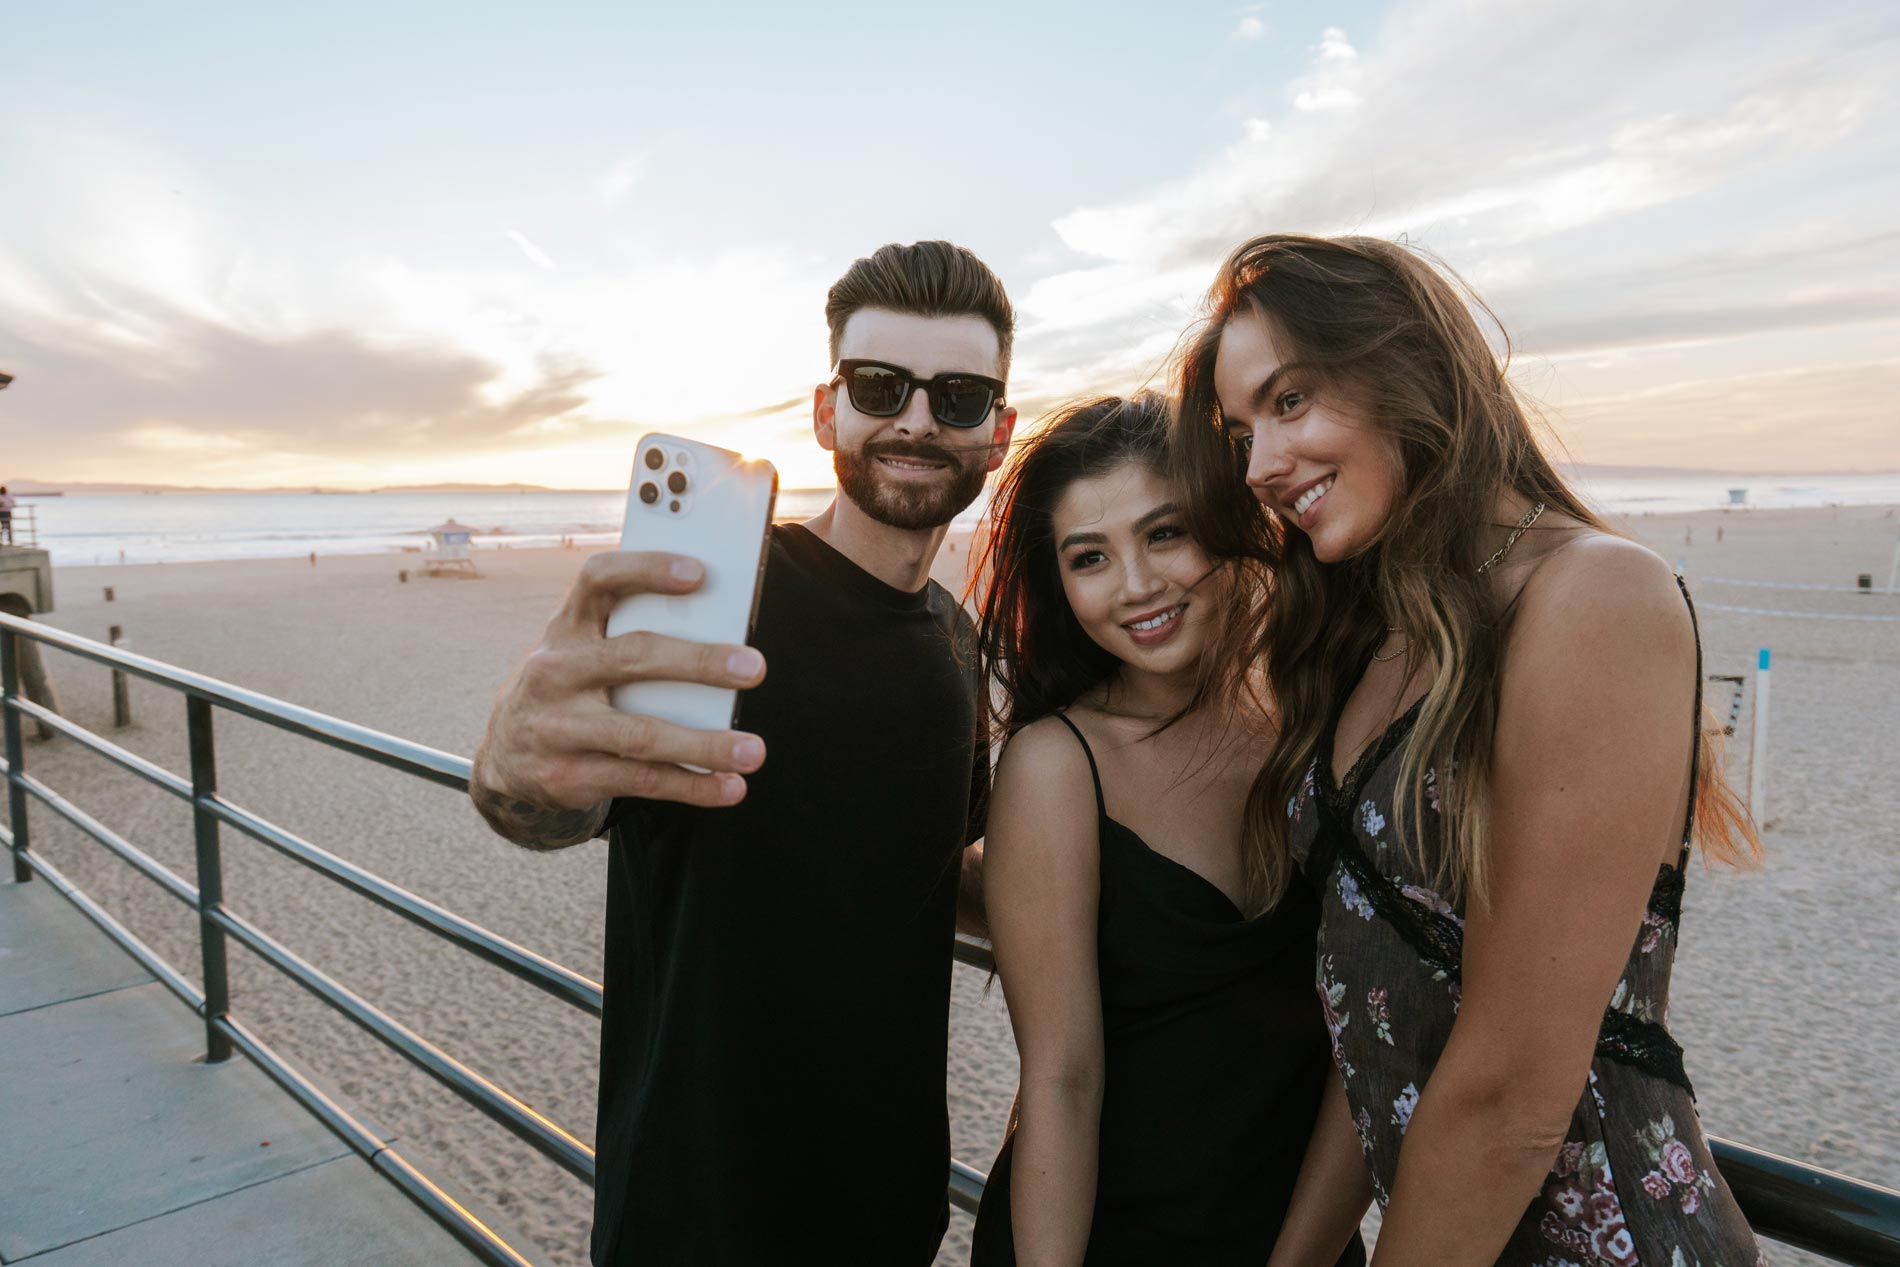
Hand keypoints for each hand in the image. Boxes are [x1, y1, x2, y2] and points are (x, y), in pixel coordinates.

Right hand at [474, 551, 768, 814]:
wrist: (505, 754)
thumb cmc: (569, 687)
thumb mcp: (581, 652)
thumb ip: (630, 637)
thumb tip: (721, 636)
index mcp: (566, 628)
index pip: (598, 580)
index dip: (647, 570)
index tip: (700, 573)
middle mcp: (555, 671)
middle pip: (633, 657)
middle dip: (699, 662)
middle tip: (755, 668)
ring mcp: (557, 727)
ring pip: (641, 734)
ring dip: (705, 744)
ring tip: (753, 751)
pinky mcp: (567, 775)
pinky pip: (640, 780)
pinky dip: (692, 786)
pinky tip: (729, 787)